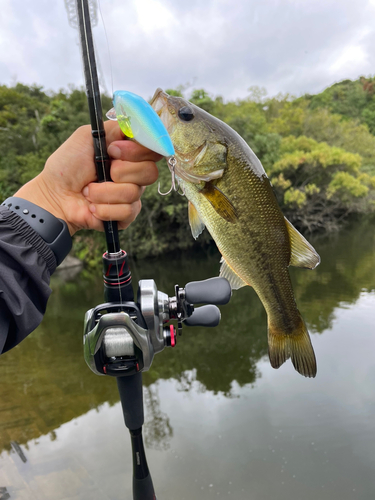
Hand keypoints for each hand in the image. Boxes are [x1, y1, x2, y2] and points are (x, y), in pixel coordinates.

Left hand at [14, 121, 160, 234]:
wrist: (54, 195)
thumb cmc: (67, 166)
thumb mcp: (87, 136)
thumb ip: (115, 128)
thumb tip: (137, 126)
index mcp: (129, 153)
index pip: (154, 149)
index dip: (138, 150)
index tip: (114, 150)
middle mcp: (134, 174)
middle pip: (150, 172)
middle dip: (121, 171)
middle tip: (101, 171)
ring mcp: (131, 196)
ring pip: (134, 192)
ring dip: (105, 192)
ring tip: (88, 191)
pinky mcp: (126, 215)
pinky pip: (128, 211)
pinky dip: (105, 209)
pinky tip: (93, 206)